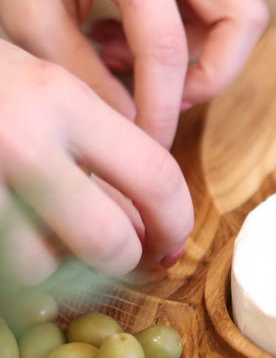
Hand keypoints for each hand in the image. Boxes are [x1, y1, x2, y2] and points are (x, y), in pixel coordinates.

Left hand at [0, 0, 267, 147]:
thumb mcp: (31, 12)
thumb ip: (84, 74)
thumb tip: (132, 128)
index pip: (166, 46)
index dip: (161, 108)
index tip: (151, 144)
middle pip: (243, 19)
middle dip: (214, 71)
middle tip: (168, 93)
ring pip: (236, 14)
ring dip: (200, 55)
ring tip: (128, 60)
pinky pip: (210, 6)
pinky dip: (183, 36)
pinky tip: (126, 39)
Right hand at [0, 39, 193, 285]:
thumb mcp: (41, 84)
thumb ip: (97, 144)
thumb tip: (148, 220)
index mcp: (60, 100)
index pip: (157, 178)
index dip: (176, 224)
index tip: (171, 242)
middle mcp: (20, 142)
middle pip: (108, 243)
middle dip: (122, 259)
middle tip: (120, 254)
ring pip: (45, 268)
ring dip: (53, 263)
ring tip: (39, 227)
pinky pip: (6, 272)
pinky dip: (16, 265)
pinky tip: (12, 231)